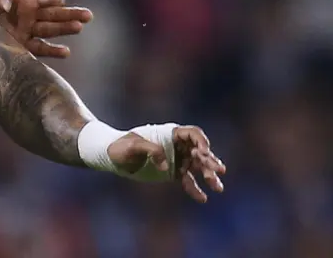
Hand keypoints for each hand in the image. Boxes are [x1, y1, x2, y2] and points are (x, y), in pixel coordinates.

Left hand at [0, 0, 92, 58]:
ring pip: (52, 30)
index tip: (49, 2)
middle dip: (72, 14)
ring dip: (66, 29)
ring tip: (79, 28)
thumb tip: (9, 4)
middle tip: (88, 15)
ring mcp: (28, 31)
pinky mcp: (22, 46)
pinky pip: (40, 49)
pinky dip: (53, 51)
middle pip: (57, 14)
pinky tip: (66, 51)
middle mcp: (31, 15)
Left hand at [108, 126, 226, 202]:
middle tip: (219, 170)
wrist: (113, 156)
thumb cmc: (122, 146)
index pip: (192, 134)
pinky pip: (187, 181)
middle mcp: (177, 145)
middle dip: (210, 161)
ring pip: (198, 167)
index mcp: (170, 133)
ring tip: (218, 187)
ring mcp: (177, 159)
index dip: (201, 142)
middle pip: (200, 151)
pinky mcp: (173, 173)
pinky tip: (202, 198)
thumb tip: (166, 165)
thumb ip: (151, 151)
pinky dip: (195, 189)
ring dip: (209, 176)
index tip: (203, 152)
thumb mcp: (133, 146)